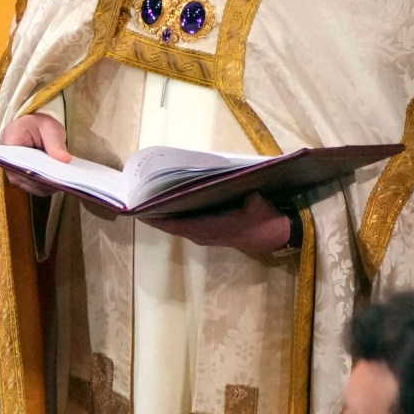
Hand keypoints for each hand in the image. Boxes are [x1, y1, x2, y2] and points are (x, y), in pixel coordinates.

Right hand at [0, 112, 68, 197]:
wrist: (32, 128)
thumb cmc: (39, 125)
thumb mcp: (49, 128)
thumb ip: (55, 143)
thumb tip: (65, 159)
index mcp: (10, 143)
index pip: (20, 163)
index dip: (36, 171)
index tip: (54, 174)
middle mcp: (7, 161)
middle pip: (25, 178)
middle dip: (45, 181)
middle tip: (65, 180)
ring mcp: (14, 172)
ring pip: (32, 187)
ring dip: (48, 186)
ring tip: (65, 182)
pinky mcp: (22, 179)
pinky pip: (36, 188)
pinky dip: (48, 187)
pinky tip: (60, 182)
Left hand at [140, 191, 292, 252]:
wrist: (276, 235)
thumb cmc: (264, 218)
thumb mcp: (254, 202)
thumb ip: (236, 190)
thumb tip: (222, 177)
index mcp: (209, 228)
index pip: (174, 224)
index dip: (154, 218)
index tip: (137, 208)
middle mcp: (202, 235)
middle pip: (170, 225)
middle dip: (153, 214)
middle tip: (137, 198)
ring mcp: (204, 237)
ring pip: (177, 226)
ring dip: (162, 216)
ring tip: (147, 199)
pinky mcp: (209, 235)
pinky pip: (185, 227)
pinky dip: (173, 218)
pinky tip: (168, 205)